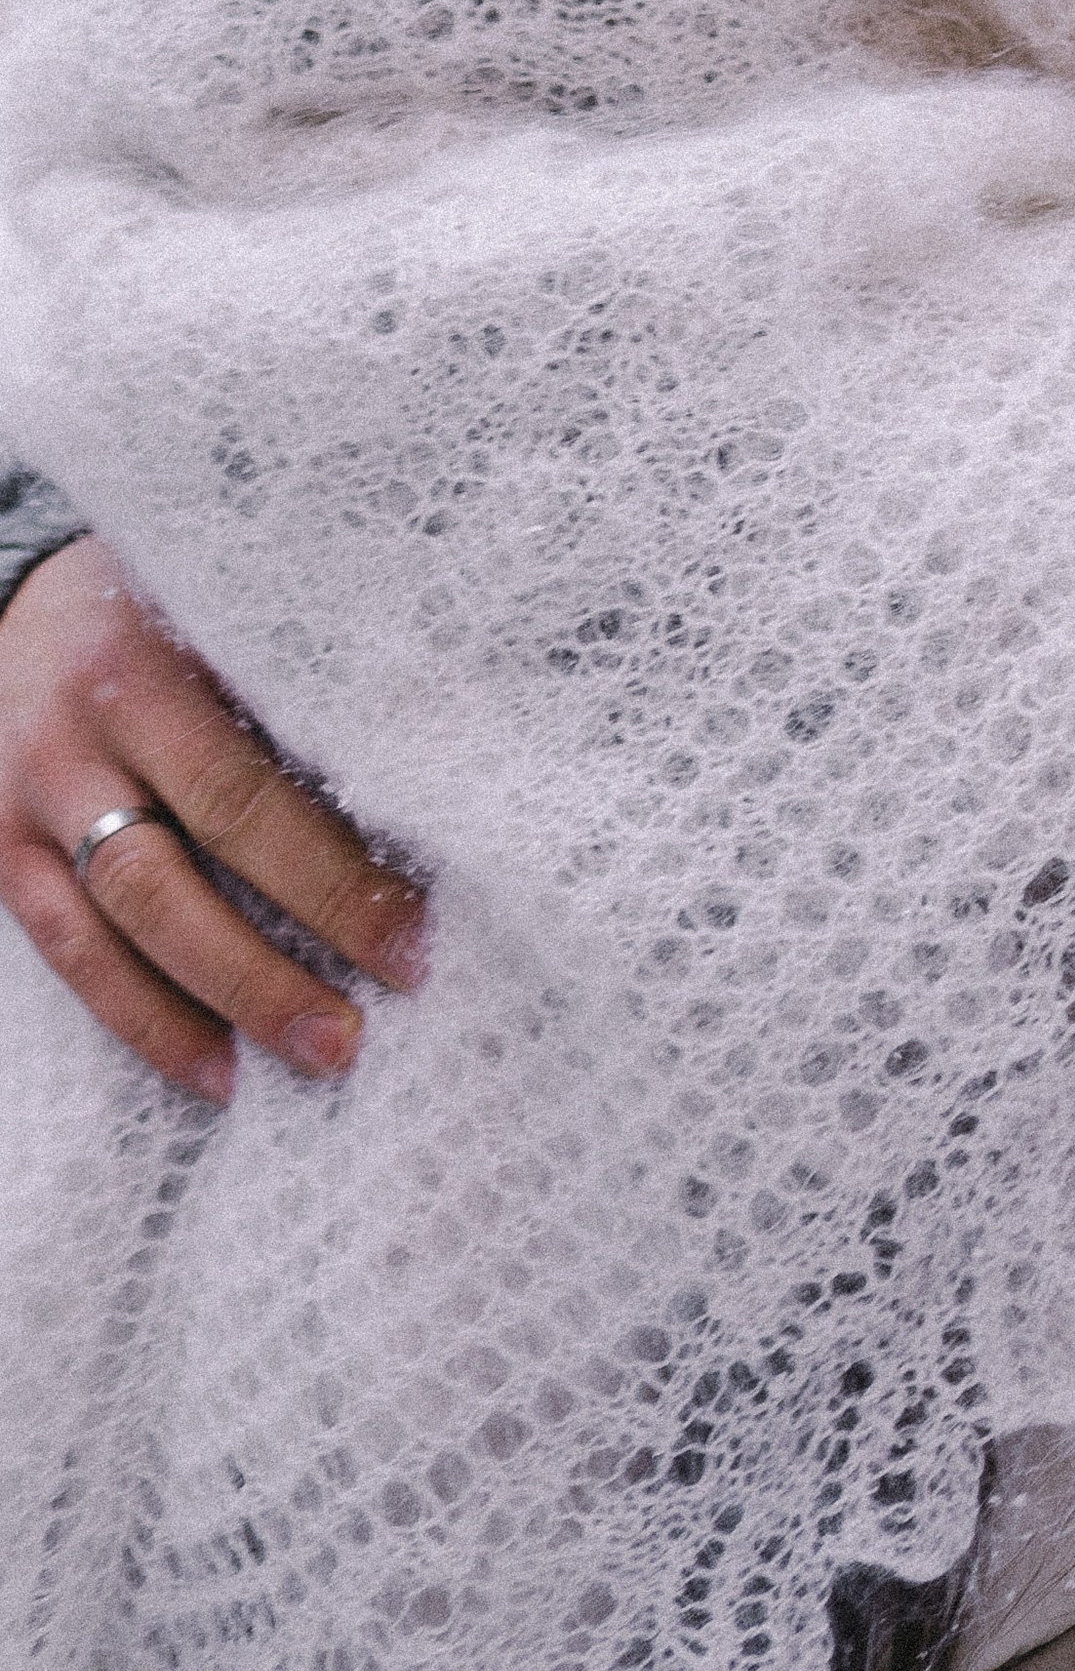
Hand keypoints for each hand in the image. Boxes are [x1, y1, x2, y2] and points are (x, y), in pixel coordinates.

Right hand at [0, 538, 425, 1102]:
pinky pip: (67, 953)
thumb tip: (437, 767)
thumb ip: (305, 683)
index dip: (328, 876)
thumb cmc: (164, 606)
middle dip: (273, 965)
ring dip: (214, 1007)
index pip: (243, 794)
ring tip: (312, 1056)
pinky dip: (140, 1017)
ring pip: (114, 929)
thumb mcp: (228, 614)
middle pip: (172, 877)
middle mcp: (74, 744)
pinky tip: (212, 1068)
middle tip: (361, 1029)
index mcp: (144, 673)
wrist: (19, 603)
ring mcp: (24, 806)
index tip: (412, 937)